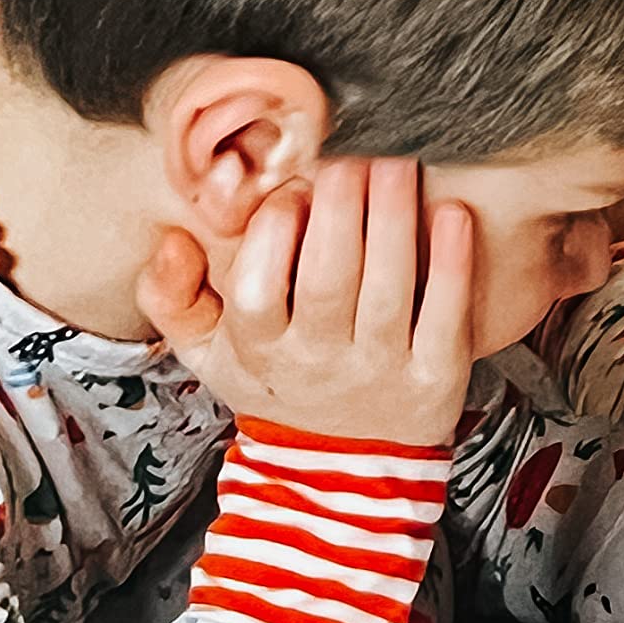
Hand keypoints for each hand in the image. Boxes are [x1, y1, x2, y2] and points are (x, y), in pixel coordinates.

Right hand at [139, 158, 476, 446]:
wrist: (344, 465)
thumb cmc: (280, 378)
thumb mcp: (209, 351)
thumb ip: (172, 297)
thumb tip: (170, 241)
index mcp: (260, 349)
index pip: (256, 291)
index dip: (273, 232)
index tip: (292, 188)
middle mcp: (318, 363)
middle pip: (326, 281)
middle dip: (339, 210)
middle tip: (352, 157)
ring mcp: (380, 371)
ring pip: (385, 290)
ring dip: (393, 220)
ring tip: (396, 165)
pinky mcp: (437, 377)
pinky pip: (444, 315)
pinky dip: (451, 264)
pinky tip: (453, 214)